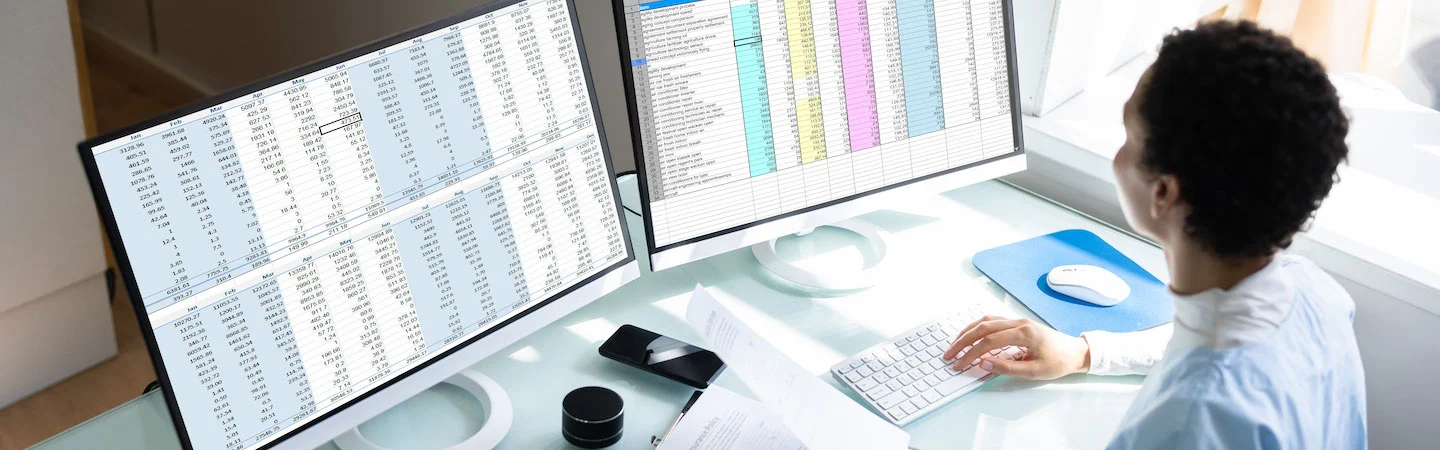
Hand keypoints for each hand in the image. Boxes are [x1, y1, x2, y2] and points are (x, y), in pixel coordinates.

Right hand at [941, 316, 1090, 379]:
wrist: (1076, 351)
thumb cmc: (1059, 362)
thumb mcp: (1034, 371)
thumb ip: (1007, 368)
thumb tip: (983, 363)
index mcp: (1024, 333)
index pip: (989, 341)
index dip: (971, 353)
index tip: (960, 364)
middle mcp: (1019, 323)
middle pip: (982, 328)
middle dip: (963, 341)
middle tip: (949, 354)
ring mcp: (1018, 321)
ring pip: (985, 321)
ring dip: (968, 332)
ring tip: (955, 344)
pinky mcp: (1017, 323)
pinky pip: (992, 321)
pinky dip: (977, 327)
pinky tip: (970, 334)